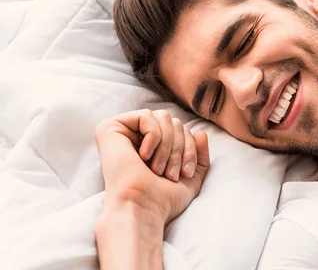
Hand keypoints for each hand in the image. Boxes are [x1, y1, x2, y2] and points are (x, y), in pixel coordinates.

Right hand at [96, 109, 209, 223]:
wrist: (142, 209)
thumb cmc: (163, 199)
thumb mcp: (191, 177)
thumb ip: (199, 155)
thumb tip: (201, 133)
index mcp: (152, 147)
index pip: (181, 130)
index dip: (190, 148)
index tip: (185, 173)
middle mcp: (135, 137)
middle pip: (173, 121)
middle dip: (179, 147)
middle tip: (170, 173)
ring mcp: (121, 132)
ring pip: (163, 116)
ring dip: (168, 144)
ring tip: (158, 168)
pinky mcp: (110, 128)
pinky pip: (146, 116)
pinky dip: (153, 136)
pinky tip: (144, 157)